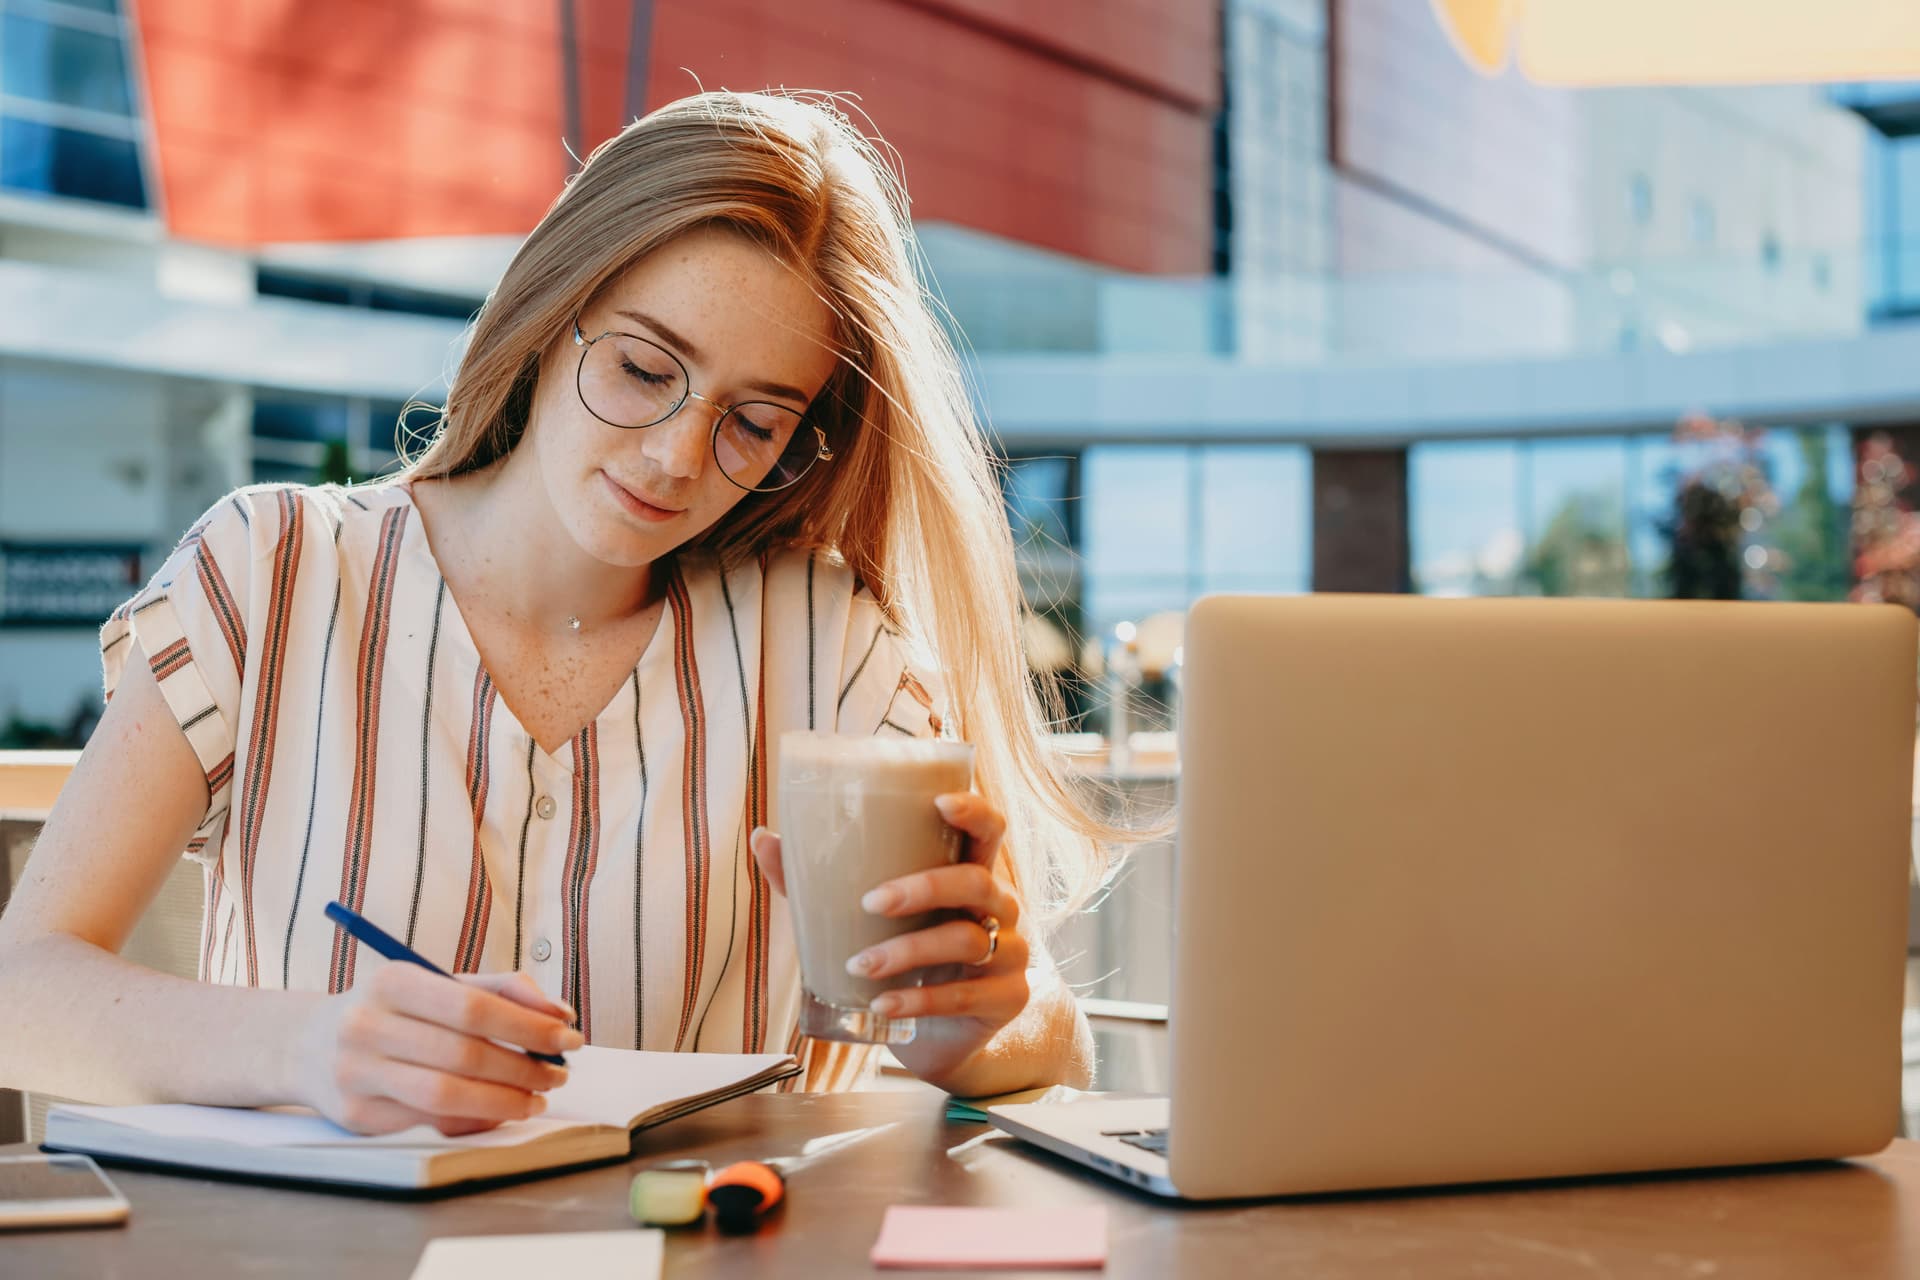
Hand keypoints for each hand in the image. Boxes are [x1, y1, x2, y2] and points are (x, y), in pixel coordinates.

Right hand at [293, 966, 583, 1135]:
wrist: (308, 1045)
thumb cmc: (393, 1010)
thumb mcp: (436, 984)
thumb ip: (501, 990)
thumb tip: (560, 1015)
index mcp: (391, 981)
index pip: (474, 1007)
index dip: (529, 1026)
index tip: (568, 1038)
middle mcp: (367, 1025)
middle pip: (464, 1054)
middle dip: (524, 1068)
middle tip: (558, 1074)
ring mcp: (356, 1074)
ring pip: (446, 1097)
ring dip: (504, 1102)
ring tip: (536, 1098)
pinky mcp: (356, 1116)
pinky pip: (428, 1123)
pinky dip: (474, 1120)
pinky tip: (499, 1111)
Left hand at [750, 791, 1030, 1086]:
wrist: (940, 1038)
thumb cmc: (907, 961)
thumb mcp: (869, 920)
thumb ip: (820, 881)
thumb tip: (763, 837)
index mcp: (972, 873)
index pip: (990, 828)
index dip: (973, 810)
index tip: (938, 802)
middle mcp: (1001, 907)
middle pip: (976, 881)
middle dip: (923, 888)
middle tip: (870, 903)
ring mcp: (1010, 953)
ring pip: (967, 940)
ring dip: (908, 951)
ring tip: (859, 965)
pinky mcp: (1007, 999)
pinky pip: (964, 995)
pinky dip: (919, 999)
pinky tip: (883, 1003)